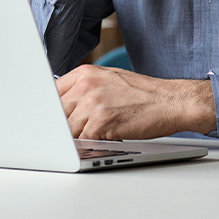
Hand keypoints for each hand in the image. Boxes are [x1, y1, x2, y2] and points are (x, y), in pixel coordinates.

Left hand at [56, 64, 214, 140]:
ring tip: (92, 136)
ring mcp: (92, 103)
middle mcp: (85, 85)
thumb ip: (84, 89)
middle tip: (68, 134)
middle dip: (61, 126)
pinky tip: (99, 141)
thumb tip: (62, 105)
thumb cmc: (142, 94)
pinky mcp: (101, 122)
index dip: (50, 110)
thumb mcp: (108, 80)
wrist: (170, 101)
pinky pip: (82, 140)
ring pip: (67, 129)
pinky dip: (87, 145)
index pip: (51, 93)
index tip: (48, 120)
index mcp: (84, 73)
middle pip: (56, 113)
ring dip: (75, 138)